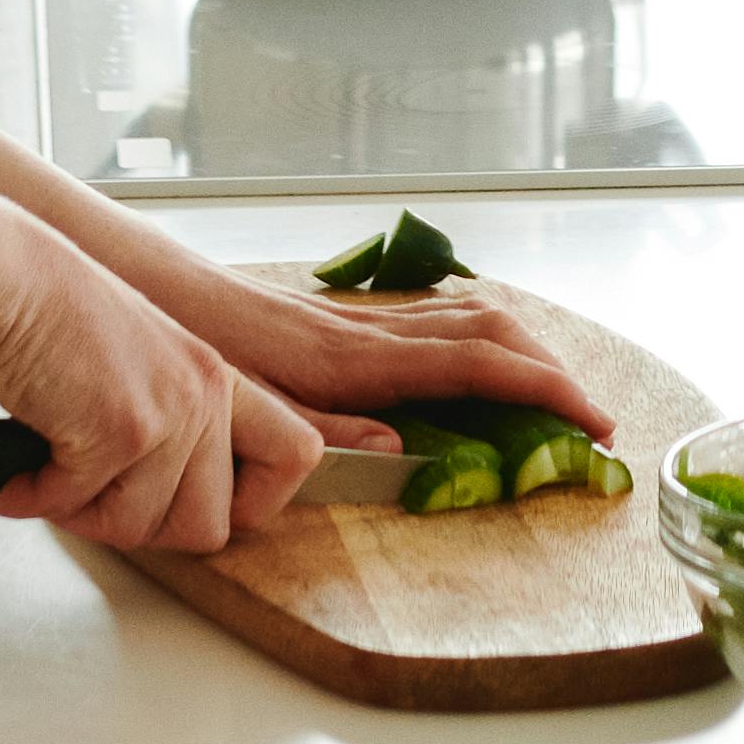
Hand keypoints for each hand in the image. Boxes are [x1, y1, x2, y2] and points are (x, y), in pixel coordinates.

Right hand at [0, 204, 323, 553]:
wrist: (3, 274)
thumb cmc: (49, 310)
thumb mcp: (139, 360)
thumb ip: (166, 420)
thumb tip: (150, 502)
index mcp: (218, 375)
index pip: (296, 456)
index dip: (249, 501)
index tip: (192, 500)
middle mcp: (207, 392)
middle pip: (209, 526)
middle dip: (140, 527)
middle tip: (93, 494)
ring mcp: (171, 413)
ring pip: (139, 529)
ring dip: (79, 514)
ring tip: (43, 472)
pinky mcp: (122, 430)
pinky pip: (78, 507)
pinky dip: (31, 498)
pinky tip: (12, 470)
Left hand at [150, 257, 608, 438]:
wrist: (151, 291)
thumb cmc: (195, 352)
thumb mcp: (251, 408)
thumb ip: (325, 433)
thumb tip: (400, 452)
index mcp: (356, 359)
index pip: (477, 363)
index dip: (543, 389)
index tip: (591, 420)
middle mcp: (369, 330)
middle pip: (490, 327)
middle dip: (550, 368)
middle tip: (589, 417)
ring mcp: (360, 319)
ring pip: (468, 313)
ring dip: (522, 348)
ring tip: (551, 393)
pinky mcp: (345, 320)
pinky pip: (436, 317)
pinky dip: (481, 337)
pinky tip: (478, 365)